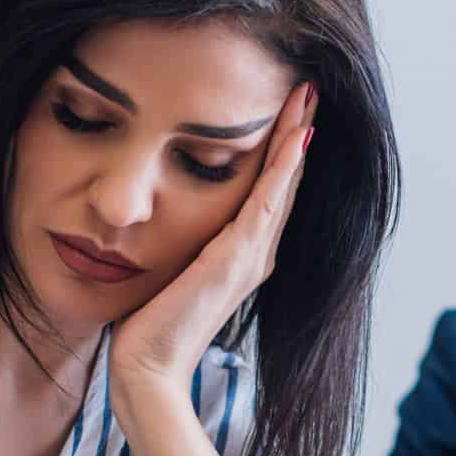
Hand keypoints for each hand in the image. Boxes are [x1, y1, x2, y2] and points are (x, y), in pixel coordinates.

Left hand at [109, 80, 316, 397]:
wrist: (147, 369)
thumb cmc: (147, 327)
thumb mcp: (167, 271)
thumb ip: (179, 245)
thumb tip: (161, 218)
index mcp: (242, 256)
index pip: (268, 190)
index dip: (280, 148)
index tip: (287, 105)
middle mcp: (256, 254)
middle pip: (284, 181)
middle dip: (296, 130)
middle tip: (308, 86)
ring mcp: (251, 258)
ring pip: (282, 184)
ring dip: (296, 136)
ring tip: (307, 95)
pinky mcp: (236, 260)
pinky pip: (267, 203)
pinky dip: (284, 168)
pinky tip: (295, 137)